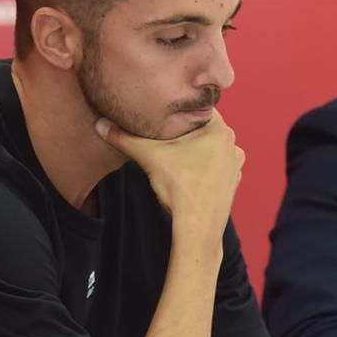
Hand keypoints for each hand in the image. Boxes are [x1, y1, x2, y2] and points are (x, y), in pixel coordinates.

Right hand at [94, 110, 241, 240]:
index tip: (166, 113)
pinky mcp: (232, 182)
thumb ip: (124, 138)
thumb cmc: (180, 189)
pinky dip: (203, 167)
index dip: (180, 110)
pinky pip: (215, 166)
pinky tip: (187, 173)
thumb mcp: (149, 156)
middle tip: (165, 134)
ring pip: (210, 148)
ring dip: (194, 149)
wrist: (197, 229)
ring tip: (176, 155)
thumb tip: (101, 124)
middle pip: (204, 128)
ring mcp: (235, 165)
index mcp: (220, 130)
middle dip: (185, 131)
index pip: (199, 107)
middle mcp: (232, 145)